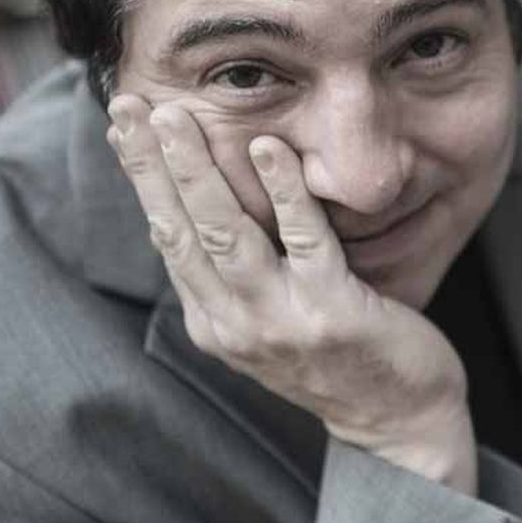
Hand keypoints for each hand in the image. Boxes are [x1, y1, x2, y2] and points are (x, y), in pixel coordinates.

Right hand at [107, 95, 476, 491]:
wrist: (399, 422)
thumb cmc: (339, 358)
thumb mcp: (267, 322)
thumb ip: (231, 276)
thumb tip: (187, 214)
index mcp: (214, 321)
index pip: (166, 236)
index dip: (142, 178)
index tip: (122, 122)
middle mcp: (235, 324)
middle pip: (181, 229)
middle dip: (151, 163)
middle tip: (126, 100)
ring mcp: (281, 322)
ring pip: (227, 234)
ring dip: (198, 170)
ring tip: (178, 116)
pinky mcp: (332, 314)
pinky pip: (305, 242)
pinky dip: (284, 192)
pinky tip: (269, 148)